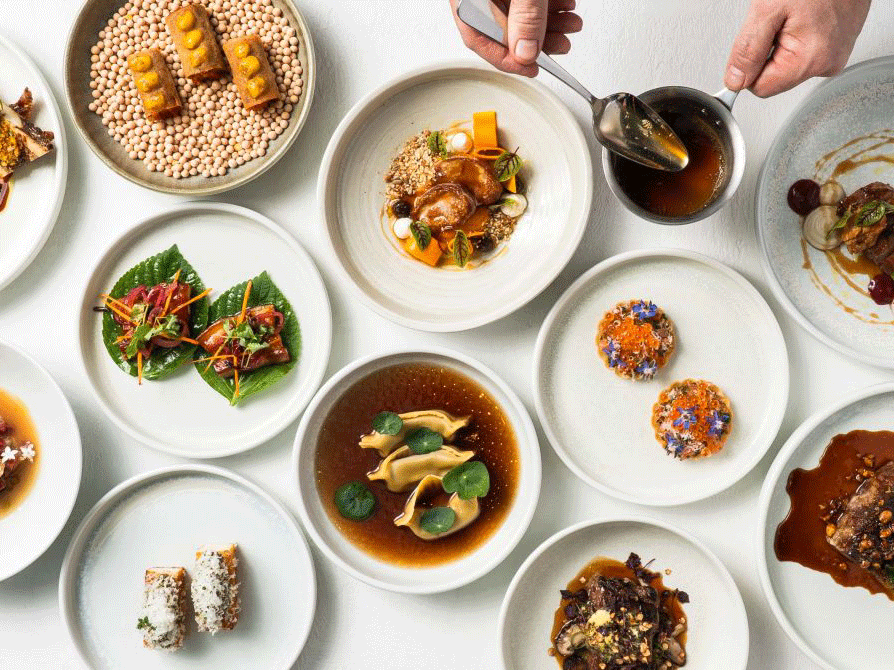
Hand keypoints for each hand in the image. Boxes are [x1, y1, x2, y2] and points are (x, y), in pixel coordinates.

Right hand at [449, 0, 581, 76]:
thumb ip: (525, 17)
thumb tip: (526, 52)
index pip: (479, 40)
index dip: (507, 60)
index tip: (531, 69)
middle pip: (503, 29)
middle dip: (539, 41)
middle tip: (561, 46)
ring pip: (517, 15)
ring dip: (549, 24)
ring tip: (570, 24)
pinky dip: (546, 6)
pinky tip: (564, 6)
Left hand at [725, 0, 870, 97]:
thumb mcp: (767, 10)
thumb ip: (748, 50)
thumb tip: (735, 80)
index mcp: (810, 60)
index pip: (761, 88)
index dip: (749, 68)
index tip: (752, 45)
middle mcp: (827, 63)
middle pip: (776, 78)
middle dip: (768, 52)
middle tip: (779, 21)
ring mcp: (835, 55)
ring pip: (789, 65)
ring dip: (783, 43)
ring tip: (795, 15)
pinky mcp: (838, 45)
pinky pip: (804, 52)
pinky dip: (798, 36)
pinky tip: (805, 17)